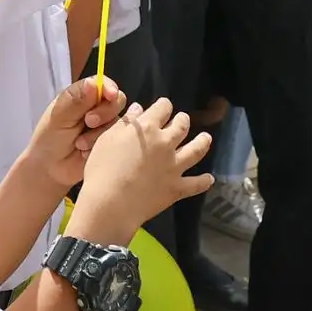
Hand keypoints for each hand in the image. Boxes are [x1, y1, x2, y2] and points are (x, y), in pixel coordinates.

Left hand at [22, 76, 126, 189]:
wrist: (50, 169)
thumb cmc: (49, 138)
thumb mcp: (59, 117)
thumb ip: (77, 100)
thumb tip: (94, 83)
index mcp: (83, 94)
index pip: (103, 83)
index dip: (109, 88)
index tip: (110, 95)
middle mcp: (97, 107)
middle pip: (117, 100)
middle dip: (105, 112)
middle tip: (89, 122)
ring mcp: (105, 125)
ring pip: (117, 122)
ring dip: (98, 133)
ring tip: (79, 144)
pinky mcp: (110, 143)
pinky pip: (117, 141)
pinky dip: (101, 146)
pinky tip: (86, 152)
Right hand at [72, 98, 213, 238]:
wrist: (110, 204)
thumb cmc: (101, 169)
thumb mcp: (107, 139)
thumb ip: (125, 123)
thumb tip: (139, 108)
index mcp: (147, 128)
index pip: (162, 108)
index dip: (163, 106)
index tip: (163, 107)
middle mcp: (165, 144)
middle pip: (181, 126)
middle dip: (183, 120)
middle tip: (183, 120)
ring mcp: (174, 166)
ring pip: (195, 150)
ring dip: (203, 142)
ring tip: (207, 138)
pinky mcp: (176, 188)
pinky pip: (195, 184)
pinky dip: (203, 181)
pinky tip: (209, 179)